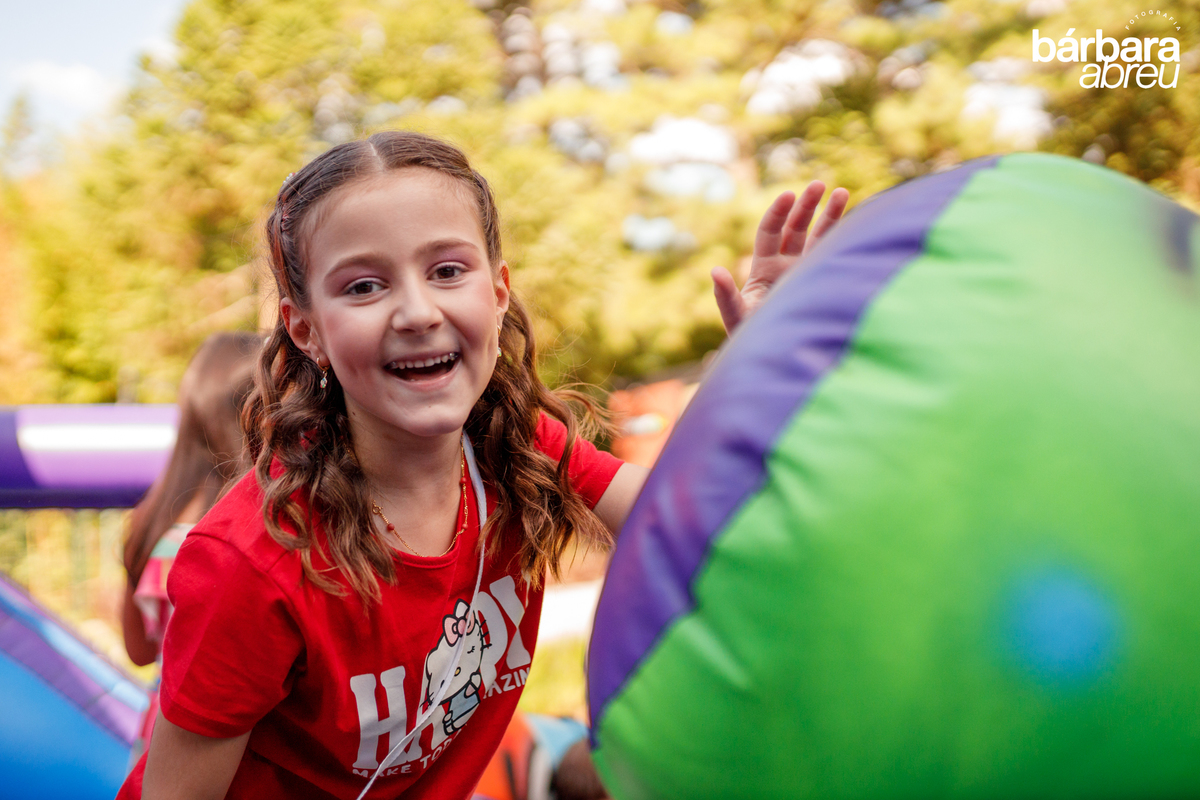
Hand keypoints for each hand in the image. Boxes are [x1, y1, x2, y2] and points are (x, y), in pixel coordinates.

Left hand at [712, 181, 848, 333]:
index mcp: (764, 268)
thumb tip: (714, 271)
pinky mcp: (823, 282)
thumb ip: (726, 296)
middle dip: (806, 206)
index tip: (789, 195)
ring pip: (818, 237)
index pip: (770, 232)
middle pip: (795, 228)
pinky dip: (843, 239)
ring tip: (842, 192)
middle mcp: (786, 265)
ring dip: (830, 215)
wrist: (776, 356)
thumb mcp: (737, 316)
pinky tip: (856, 222)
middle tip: (819, 184)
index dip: (778, 212)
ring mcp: (806, 272)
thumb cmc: (752, 338)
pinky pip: (833, 255)